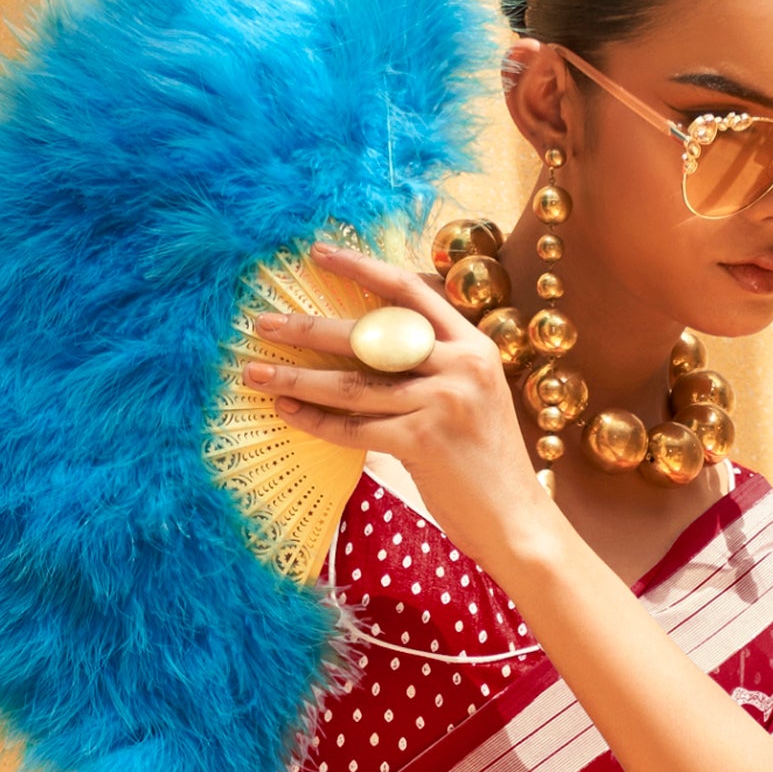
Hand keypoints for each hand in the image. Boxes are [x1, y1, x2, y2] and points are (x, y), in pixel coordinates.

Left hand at [244, 247, 552, 589]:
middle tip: (262, 323)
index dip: (361, 267)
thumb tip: (366, 350)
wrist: (517, 519)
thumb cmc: (484, 462)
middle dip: (308, 329)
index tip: (319, 252)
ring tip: (256, 372)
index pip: (408, 291)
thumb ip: (432, 368)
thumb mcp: (471, 398)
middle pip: (369, 335)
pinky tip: (287, 411)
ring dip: (297, 378)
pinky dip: (316, 421)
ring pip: (352, 384)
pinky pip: (355, 428)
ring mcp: (443, 401)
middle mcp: (460, 364)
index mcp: (473, 345)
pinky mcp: (425, 441)